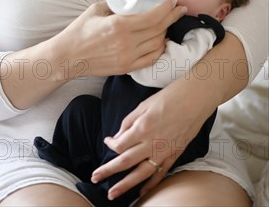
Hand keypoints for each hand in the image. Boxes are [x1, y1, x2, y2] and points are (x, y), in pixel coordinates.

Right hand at [61, 0, 186, 78]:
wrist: (67, 57)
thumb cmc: (79, 31)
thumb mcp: (96, 10)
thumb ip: (115, 4)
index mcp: (119, 26)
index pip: (152, 17)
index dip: (166, 9)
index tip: (172, 1)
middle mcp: (126, 42)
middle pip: (159, 29)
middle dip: (172, 17)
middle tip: (179, 9)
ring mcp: (128, 57)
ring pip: (158, 44)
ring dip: (166, 32)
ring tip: (169, 23)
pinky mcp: (126, 67)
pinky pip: (151, 59)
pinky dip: (160, 49)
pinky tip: (162, 41)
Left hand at [90, 78, 203, 199]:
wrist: (195, 98)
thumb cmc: (169, 97)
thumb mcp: (144, 104)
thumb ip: (129, 121)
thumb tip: (119, 135)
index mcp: (142, 128)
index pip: (119, 144)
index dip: (110, 144)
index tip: (107, 141)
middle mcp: (151, 143)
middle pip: (125, 162)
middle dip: (108, 170)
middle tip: (95, 177)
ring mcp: (164, 151)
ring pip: (141, 173)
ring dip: (125, 185)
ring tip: (112, 194)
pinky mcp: (175, 154)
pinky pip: (160, 173)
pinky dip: (150, 184)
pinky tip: (141, 193)